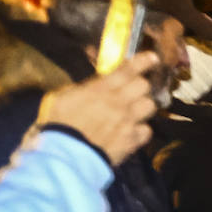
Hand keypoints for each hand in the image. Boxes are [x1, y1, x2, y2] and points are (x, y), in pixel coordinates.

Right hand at [36, 53, 161, 165]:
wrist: (67, 154)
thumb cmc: (59, 123)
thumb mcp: (63, 97)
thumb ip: (83, 89)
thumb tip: (93, 87)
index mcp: (100, 89)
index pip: (126, 71)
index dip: (142, 62)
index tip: (152, 57)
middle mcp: (118, 103)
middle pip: (144, 86)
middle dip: (141, 85)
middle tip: (135, 89)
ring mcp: (128, 122)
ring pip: (150, 106)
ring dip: (144, 106)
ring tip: (136, 110)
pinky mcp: (132, 141)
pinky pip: (146, 131)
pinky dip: (141, 130)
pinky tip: (133, 131)